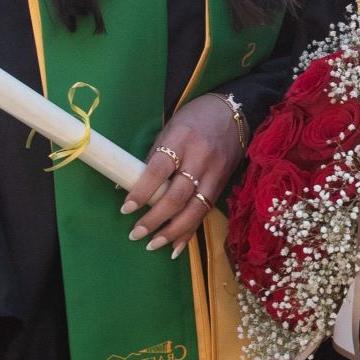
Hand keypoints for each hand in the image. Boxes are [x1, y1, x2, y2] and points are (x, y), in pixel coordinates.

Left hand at [121, 93, 245, 255]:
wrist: (233, 112)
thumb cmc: (194, 119)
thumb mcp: (169, 130)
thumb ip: (153, 158)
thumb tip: (125, 185)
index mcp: (181, 139)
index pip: (159, 169)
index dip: (142, 191)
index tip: (126, 209)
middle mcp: (201, 157)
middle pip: (177, 195)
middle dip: (155, 219)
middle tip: (136, 233)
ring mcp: (215, 173)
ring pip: (194, 210)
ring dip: (172, 232)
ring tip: (153, 245)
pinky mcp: (223, 185)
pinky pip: (205, 212)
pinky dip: (190, 232)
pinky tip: (176, 247)